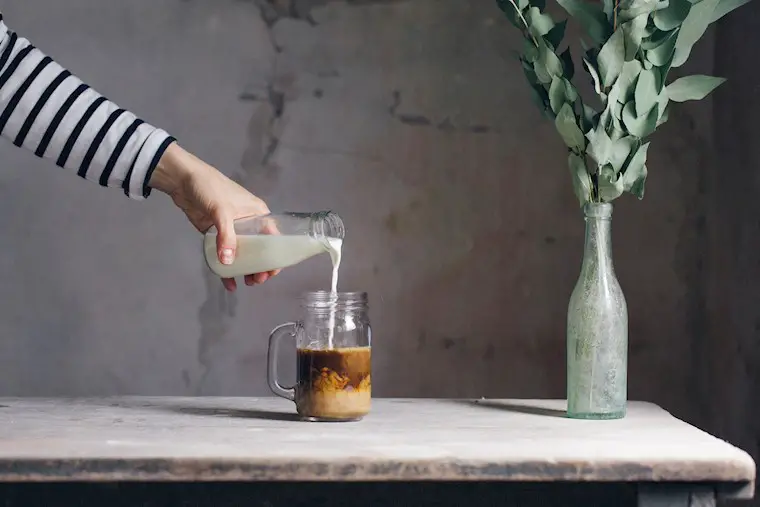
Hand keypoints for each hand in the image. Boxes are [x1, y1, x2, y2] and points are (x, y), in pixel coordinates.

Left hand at [149, 142, 279, 290]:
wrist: (182, 180)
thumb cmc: (210, 188)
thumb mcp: (222, 211)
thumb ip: (226, 236)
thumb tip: (228, 263)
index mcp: (257, 214)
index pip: (273, 238)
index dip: (275, 256)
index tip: (271, 272)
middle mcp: (248, 223)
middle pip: (259, 249)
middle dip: (261, 267)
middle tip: (256, 280)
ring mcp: (231, 230)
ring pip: (243, 254)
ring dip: (246, 269)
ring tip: (247, 283)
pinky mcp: (216, 235)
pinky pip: (225, 255)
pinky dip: (227, 269)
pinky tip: (228, 283)